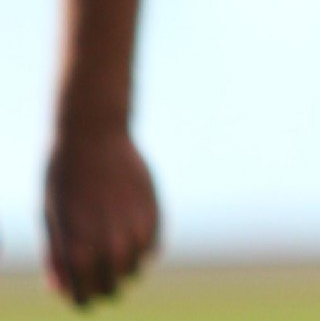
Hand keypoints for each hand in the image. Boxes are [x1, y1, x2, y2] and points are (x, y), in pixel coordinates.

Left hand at [44, 125, 158, 305]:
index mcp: (78, 250)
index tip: (81, 291)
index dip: (82, 298)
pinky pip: (154, 243)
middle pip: (113, 286)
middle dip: (104, 287)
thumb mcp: (51, 220)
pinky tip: (132, 238)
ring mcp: (135, 224)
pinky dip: (144, 248)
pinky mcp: (154, 207)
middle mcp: (110, 242)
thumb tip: (64, 288)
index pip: (85, 296)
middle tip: (99, 278)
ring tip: (116, 256)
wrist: (93, 134)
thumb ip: (57, 257)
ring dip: (126, 267)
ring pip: (136, 267)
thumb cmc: (64, 178)